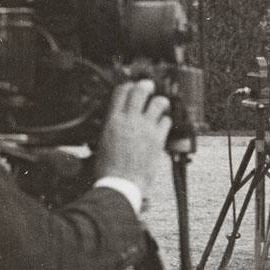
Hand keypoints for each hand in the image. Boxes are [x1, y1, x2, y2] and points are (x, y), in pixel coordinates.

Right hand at [95, 80, 171, 196]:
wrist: (120, 184)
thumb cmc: (108, 168)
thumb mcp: (102, 141)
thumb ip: (111, 126)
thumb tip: (116, 118)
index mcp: (113, 120)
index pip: (121, 91)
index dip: (128, 85)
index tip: (132, 86)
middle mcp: (129, 120)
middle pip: (141, 90)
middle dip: (146, 85)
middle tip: (149, 87)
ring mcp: (145, 128)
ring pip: (158, 102)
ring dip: (160, 101)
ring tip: (161, 104)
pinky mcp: (158, 139)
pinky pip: (167, 121)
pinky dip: (166, 120)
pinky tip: (163, 123)